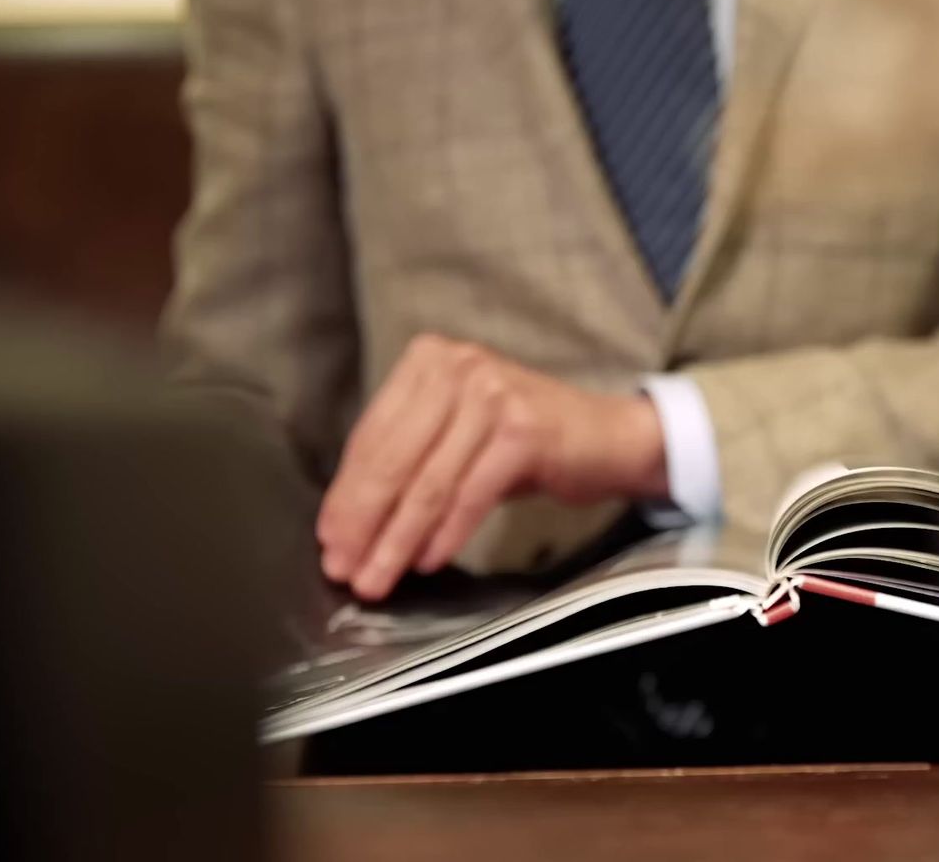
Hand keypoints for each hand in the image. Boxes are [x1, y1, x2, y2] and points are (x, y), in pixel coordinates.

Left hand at [316, 333, 667, 599]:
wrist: (609, 437)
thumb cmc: (526, 441)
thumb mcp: (458, 434)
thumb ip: (408, 460)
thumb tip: (348, 522)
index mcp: (429, 361)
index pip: (371, 437)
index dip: (346, 496)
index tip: (329, 541)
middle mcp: (458, 368)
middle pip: (393, 460)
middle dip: (363, 524)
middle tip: (344, 568)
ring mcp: (492, 394)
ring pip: (428, 483)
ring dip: (397, 540)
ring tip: (379, 576)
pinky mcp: (523, 430)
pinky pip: (469, 494)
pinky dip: (445, 533)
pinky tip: (427, 561)